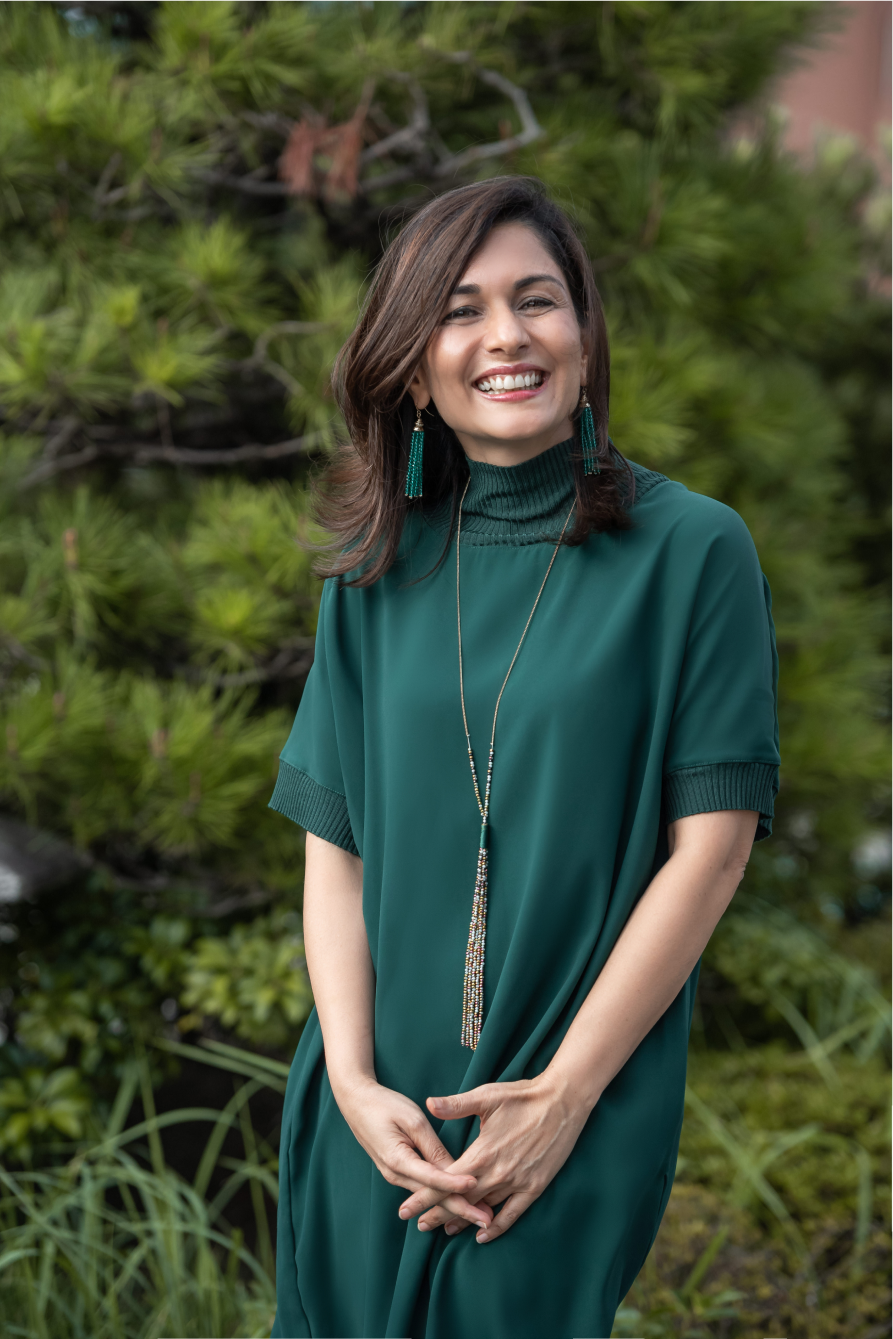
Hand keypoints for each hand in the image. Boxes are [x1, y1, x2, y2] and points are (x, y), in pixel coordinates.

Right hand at [333, 1076, 493, 1232]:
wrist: (356, 1102)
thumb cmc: (385, 1105)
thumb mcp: (412, 1119)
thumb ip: (432, 1146)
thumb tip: (453, 1168)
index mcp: (398, 1160)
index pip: (433, 1179)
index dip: (455, 1184)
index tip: (477, 1188)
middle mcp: (396, 1175)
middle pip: (433, 1196)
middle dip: (461, 1209)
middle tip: (487, 1219)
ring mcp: (395, 1176)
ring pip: (429, 1196)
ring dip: (454, 1206)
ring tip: (480, 1215)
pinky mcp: (398, 1172)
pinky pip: (422, 1188)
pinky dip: (442, 1196)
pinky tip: (458, 1202)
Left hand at [397, 1074, 591, 1242]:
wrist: (563, 1102)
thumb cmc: (523, 1096)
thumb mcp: (487, 1096)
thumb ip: (456, 1105)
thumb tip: (429, 1103)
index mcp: (483, 1152)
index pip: (447, 1181)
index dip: (425, 1196)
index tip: (406, 1208)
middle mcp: (498, 1172)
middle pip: (462, 1200)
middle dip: (438, 1214)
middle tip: (420, 1225)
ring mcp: (517, 1182)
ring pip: (483, 1209)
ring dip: (463, 1220)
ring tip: (444, 1231)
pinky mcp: (534, 1186)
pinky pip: (512, 1214)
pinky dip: (497, 1227)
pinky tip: (483, 1234)